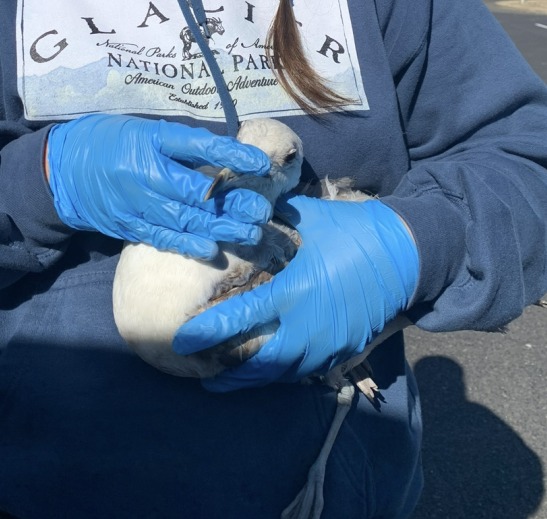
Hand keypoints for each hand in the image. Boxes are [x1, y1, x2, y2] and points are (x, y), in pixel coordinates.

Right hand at [46, 114, 271, 259]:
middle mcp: (145, 172)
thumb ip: (183, 145)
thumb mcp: (146, 130)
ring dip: (219, 228)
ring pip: (183, 219)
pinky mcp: (128, 224)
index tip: (261, 164)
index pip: (199, 146)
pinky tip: (210, 249)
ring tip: (248, 233)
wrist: (64, 169)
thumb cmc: (111, 142)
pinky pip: (161, 237)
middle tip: (262, 210)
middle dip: (232, 202)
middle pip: (196, 190)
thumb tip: (227, 154)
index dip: (232, 154)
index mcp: (152, 141)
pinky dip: (186, 244)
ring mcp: (136, 202)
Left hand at [172, 195, 418, 388]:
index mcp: (293, 291)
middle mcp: (308, 326)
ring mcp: (328, 344)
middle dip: (227, 376)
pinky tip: (269, 371)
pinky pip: (308, 370)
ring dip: (254, 380)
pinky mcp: (345, 351)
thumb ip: (269, 216)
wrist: (406, 254)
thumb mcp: (306, 215)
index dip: (207, 332)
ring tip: (227, 382)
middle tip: (201, 380)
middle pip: (259, 364)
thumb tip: (236, 207)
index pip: (240, 319)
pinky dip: (284, 374)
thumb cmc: (352, 230)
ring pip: (283, 373)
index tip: (181, 340)